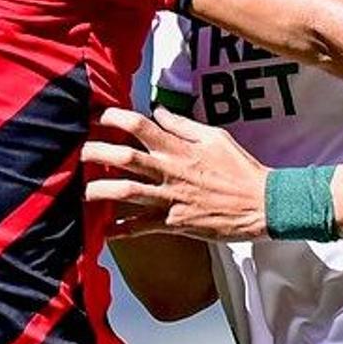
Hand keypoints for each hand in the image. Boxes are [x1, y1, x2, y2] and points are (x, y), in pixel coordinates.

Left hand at [82, 106, 268, 240]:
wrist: (261, 204)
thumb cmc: (240, 169)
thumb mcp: (215, 137)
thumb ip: (183, 125)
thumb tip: (158, 111)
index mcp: (180, 148)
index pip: (141, 126)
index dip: (116, 119)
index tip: (101, 118)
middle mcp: (171, 171)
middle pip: (125, 158)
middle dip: (98, 154)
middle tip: (81, 153)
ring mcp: (171, 198)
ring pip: (127, 192)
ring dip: (101, 192)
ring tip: (83, 192)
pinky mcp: (175, 222)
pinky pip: (142, 227)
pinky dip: (122, 230)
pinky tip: (105, 231)